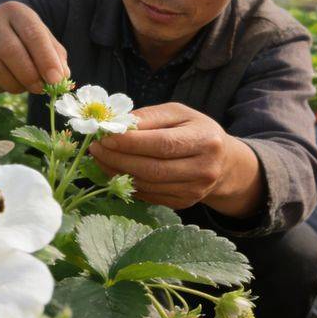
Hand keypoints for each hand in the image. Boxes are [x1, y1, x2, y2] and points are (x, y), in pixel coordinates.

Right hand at [0, 1, 68, 94]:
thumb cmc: (18, 39)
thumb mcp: (39, 39)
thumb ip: (54, 56)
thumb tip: (62, 77)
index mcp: (15, 10)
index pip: (32, 34)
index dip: (45, 59)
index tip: (56, 80)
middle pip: (11, 51)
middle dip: (29, 75)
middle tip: (40, 89)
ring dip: (14, 84)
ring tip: (24, 87)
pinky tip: (5, 84)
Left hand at [87, 102, 262, 214]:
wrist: (222, 161)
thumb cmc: (194, 130)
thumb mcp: (177, 113)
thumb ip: (149, 117)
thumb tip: (118, 124)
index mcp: (205, 140)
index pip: (162, 144)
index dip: (130, 143)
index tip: (104, 137)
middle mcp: (204, 169)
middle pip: (153, 168)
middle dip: (118, 159)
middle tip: (94, 148)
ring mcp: (195, 190)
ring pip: (148, 185)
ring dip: (117, 172)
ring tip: (99, 158)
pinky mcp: (184, 204)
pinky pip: (149, 195)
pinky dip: (126, 184)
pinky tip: (112, 171)